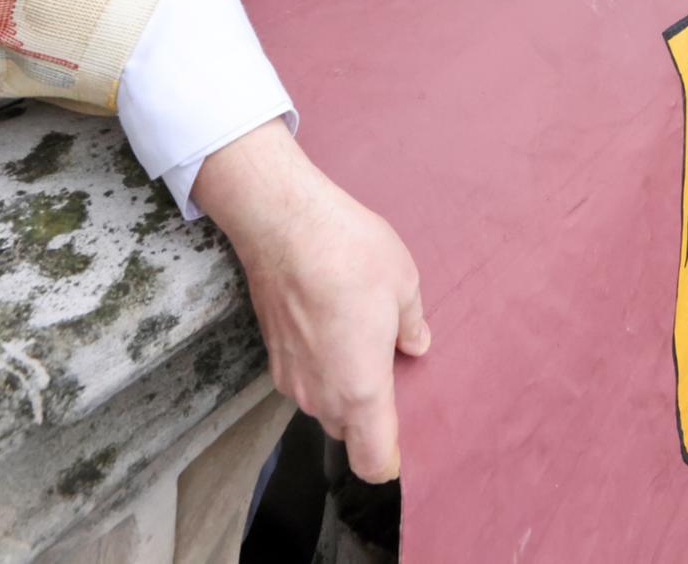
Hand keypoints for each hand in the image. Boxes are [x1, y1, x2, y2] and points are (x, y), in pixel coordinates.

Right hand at [193, 123, 427, 482]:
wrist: (283, 225)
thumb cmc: (351, 256)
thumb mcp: (403, 285)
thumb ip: (411, 325)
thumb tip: (415, 344)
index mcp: (361, 390)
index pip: (373, 462)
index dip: (389, 461)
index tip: (402, 442)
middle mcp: (321, 396)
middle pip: (348, 431)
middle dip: (368, 413)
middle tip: (387, 366)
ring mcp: (290, 378)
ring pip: (324, 402)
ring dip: (341, 385)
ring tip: (358, 336)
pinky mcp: (272, 354)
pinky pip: (305, 377)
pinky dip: (319, 364)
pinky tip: (330, 323)